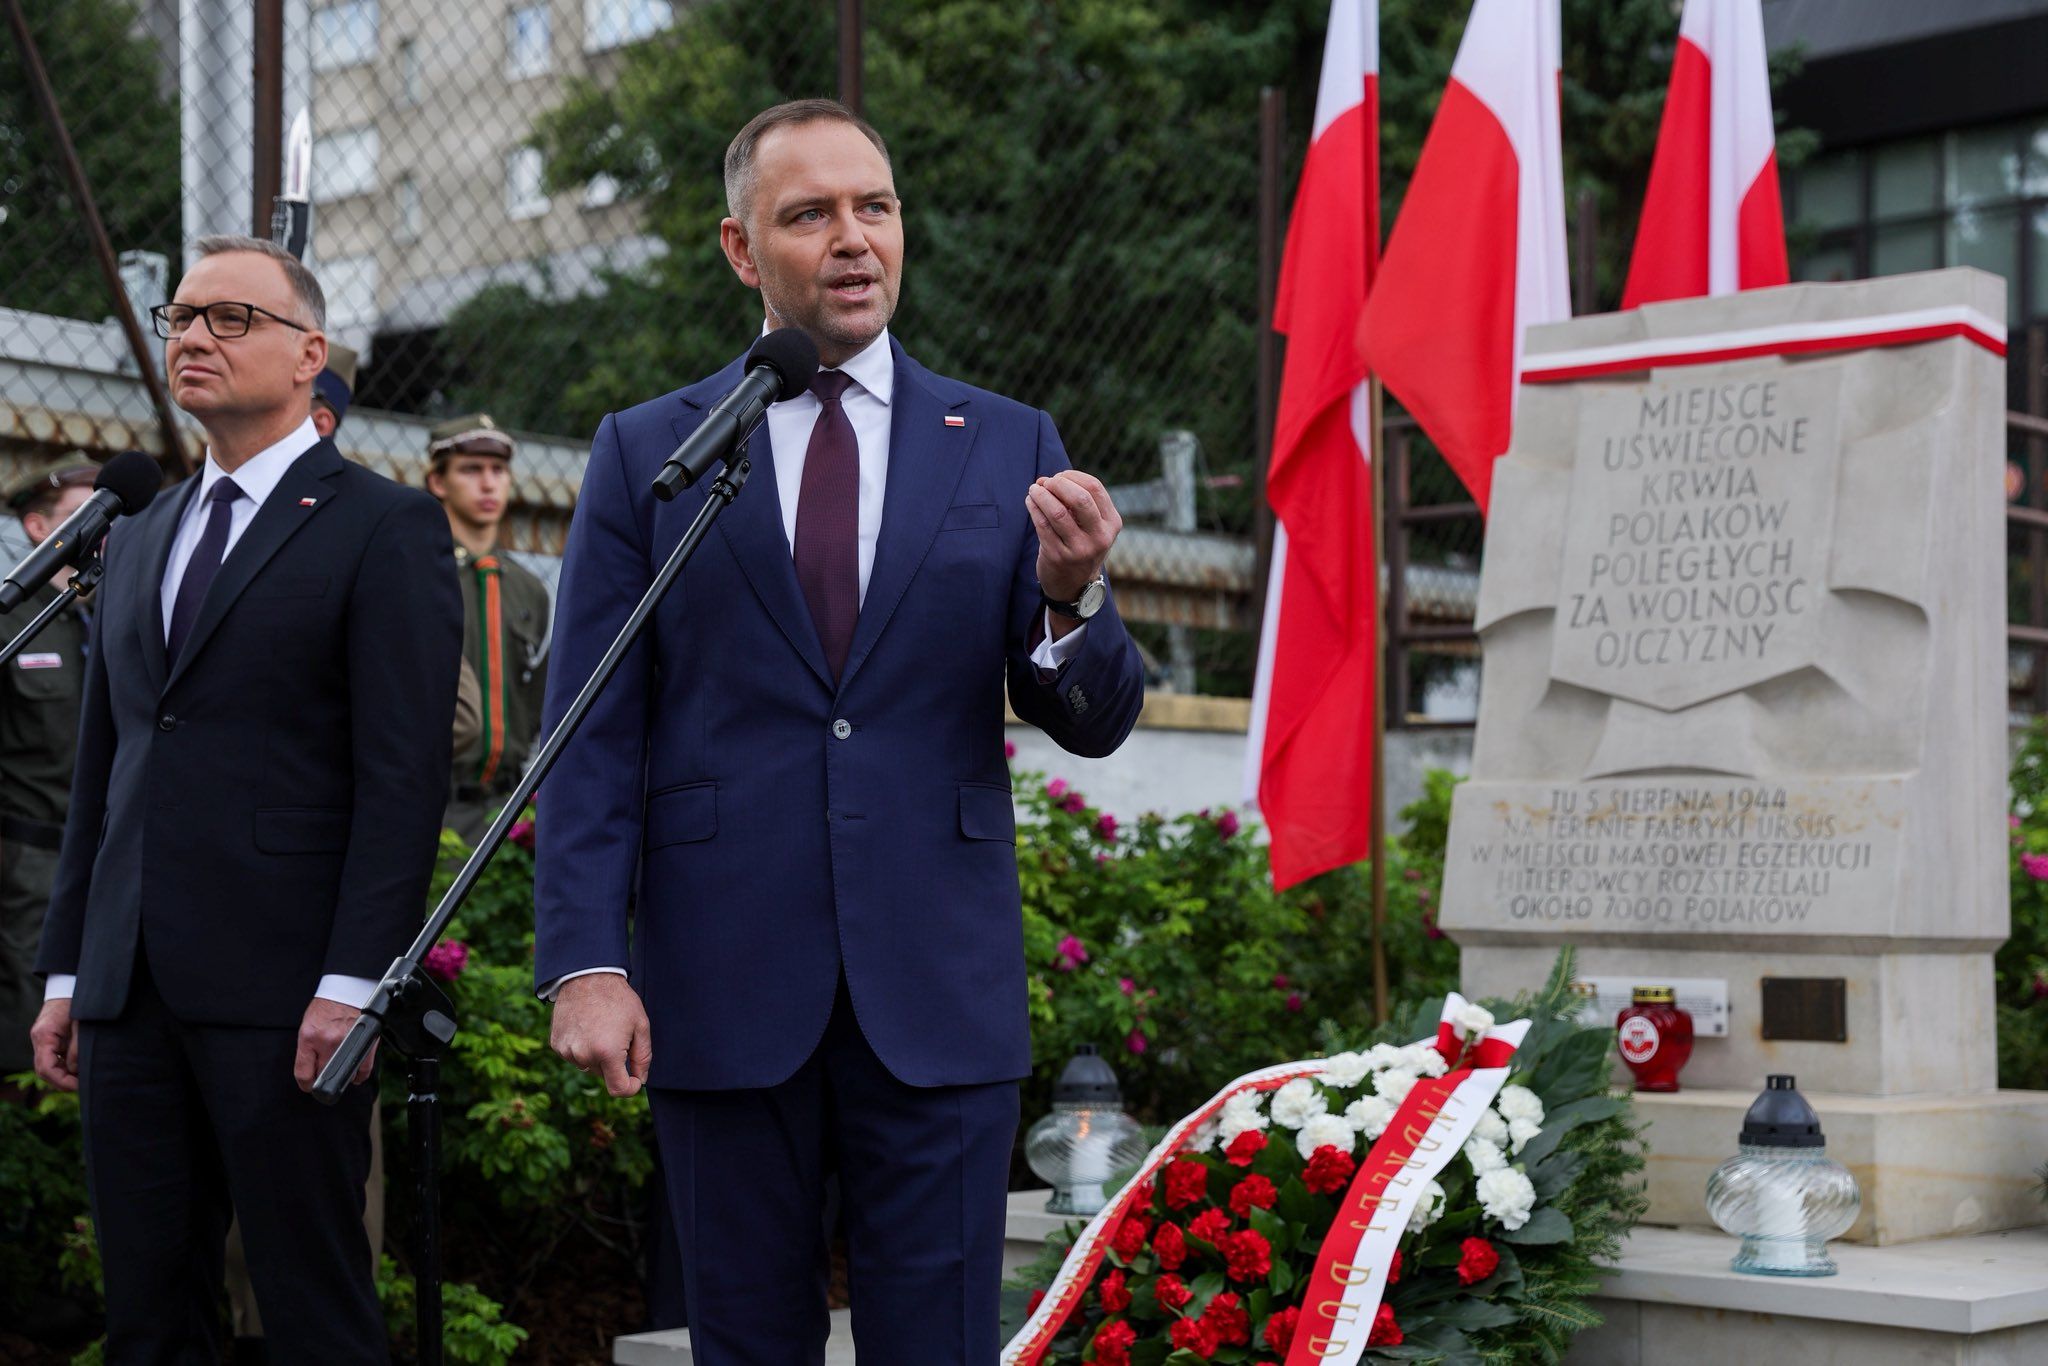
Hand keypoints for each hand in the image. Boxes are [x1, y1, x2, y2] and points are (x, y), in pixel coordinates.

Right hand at [30, 998, 78, 1092]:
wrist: (70, 986)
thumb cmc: (77, 1003)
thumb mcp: (81, 1025)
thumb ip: (77, 1048)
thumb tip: (74, 1070)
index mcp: (44, 1035)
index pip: (45, 1067)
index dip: (61, 1080)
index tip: (78, 1086)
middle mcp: (39, 1040)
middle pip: (44, 1070)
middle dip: (62, 1081)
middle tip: (82, 1086)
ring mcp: (43, 1040)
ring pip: (48, 1066)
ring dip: (63, 1075)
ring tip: (82, 1079)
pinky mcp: (51, 1039)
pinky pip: (53, 1059)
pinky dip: (64, 1067)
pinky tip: (79, 1069)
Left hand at [295, 997, 376, 1091]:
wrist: (346, 990)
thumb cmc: (326, 1008)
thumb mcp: (308, 1026)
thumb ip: (308, 1049)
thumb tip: (311, 1072)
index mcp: (309, 1037)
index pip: (303, 1074)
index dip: (305, 1085)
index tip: (309, 1086)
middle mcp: (326, 1041)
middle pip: (322, 1075)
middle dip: (322, 1078)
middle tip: (324, 1074)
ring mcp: (346, 1043)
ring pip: (343, 1075)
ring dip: (342, 1077)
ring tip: (340, 1070)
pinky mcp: (364, 1042)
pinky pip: (363, 1070)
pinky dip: (359, 1076)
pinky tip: (355, 1073)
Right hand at [550, 973, 652, 1097]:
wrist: (587, 977)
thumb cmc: (619, 1000)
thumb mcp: (641, 1025)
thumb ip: (643, 1057)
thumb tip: (640, 1080)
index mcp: (607, 1052)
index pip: (618, 1089)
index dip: (630, 1087)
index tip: (635, 1078)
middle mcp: (584, 1056)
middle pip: (604, 1075)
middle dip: (614, 1062)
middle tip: (617, 1035)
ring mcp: (567, 1051)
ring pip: (588, 1065)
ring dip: (596, 1055)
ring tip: (600, 1028)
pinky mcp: (556, 1044)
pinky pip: (574, 1055)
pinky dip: (582, 1047)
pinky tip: (586, 1027)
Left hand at [1028, 470, 1121, 604]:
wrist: (1074, 584)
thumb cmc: (1081, 544)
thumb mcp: (1092, 526)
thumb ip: (1077, 502)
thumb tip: (1047, 480)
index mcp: (1112, 523)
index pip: (1094, 488)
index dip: (1072, 476)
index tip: (1059, 476)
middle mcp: (1100, 537)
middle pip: (1080, 499)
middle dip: (1058, 484)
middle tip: (1046, 482)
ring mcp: (1079, 549)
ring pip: (1057, 512)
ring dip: (1041, 495)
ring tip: (1034, 490)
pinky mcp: (1058, 557)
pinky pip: (1042, 525)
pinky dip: (1034, 508)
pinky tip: (1030, 502)